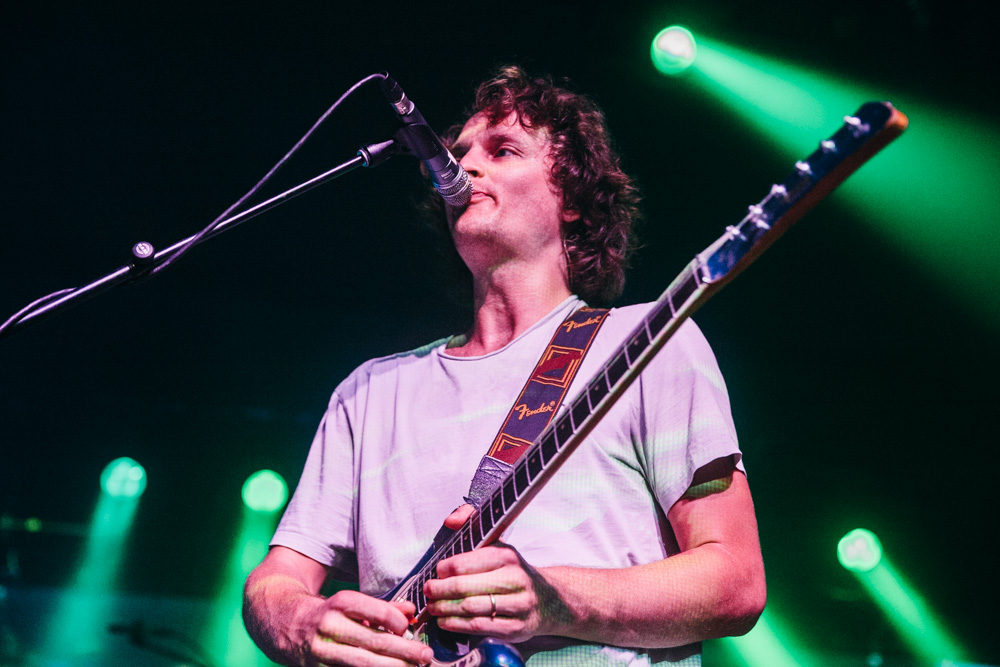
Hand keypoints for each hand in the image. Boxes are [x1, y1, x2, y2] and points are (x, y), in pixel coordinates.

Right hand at [297, 590, 433, 666]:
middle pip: (374, 642)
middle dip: (404, 651)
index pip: (376, 611)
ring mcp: (322, 651)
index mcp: (340, 604)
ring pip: (363, 663)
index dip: (397, 621)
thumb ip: (383, 607)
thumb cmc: (326, 612)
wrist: (285, 624)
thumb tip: (411, 610)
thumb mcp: (351, 602)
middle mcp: (330, 626)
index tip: (408, 628)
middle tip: (425, 656)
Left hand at [424, 505, 571, 642]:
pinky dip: (456, 625)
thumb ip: (471, 522)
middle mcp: (514, 579)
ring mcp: (517, 605)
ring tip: (433, 607)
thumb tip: (451, 521)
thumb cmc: (512, 571)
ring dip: (444, 609)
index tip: (435, 573)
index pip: (463, 563)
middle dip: (438, 591)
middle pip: (463, 587)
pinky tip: (446, 621)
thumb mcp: (498, 543)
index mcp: (506, 555)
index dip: (442, 570)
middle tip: (428, 592)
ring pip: (470, 608)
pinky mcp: (516, 628)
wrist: (548, 600)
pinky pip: (479, 627)